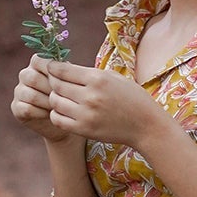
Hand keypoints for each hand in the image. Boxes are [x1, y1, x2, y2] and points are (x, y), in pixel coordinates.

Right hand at [12, 56, 75, 143]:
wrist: (66, 119)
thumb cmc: (71, 96)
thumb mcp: (72, 81)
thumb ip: (67, 72)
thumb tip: (67, 68)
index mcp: (38, 63)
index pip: (38, 60)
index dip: (52, 72)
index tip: (65, 82)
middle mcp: (25, 74)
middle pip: (33, 78)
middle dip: (51, 90)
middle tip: (65, 98)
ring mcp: (19, 91)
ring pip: (31, 95)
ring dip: (48, 103)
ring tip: (60, 108)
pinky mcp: (17, 107)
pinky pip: (27, 109)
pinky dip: (41, 114)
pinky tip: (51, 115)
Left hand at [39, 61, 161, 148]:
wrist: (146, 125)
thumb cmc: (131, 98)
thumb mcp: (113, 77)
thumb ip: (89, 73)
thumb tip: (64, 67)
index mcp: (98, 79)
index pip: (62, 70)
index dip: (51, 67)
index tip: (50, 67)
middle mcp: (90, 96)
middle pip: (56, 85)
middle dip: (53, 82)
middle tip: (56, 82)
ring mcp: (86, 114)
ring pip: (54, 102)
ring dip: (54, 98)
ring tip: (62, 97)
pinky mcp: (84, 130)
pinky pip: (58, 120)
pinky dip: (57, 114)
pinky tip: (64, 111)